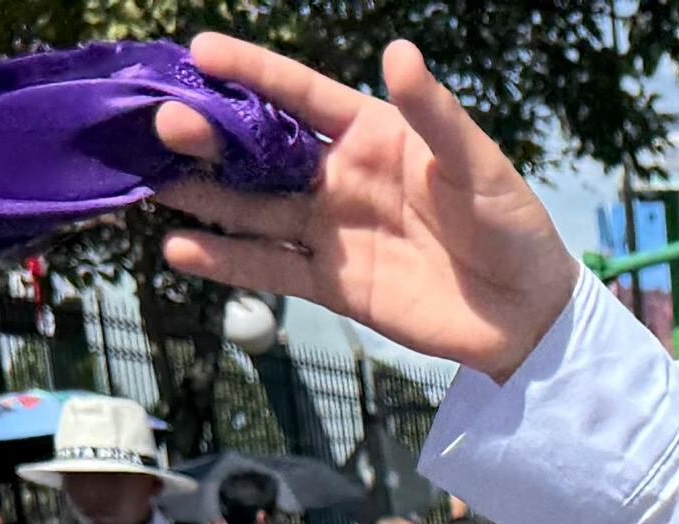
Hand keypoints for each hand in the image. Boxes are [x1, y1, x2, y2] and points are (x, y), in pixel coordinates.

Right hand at [156, 35, 577, 384]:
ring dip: (204, 194)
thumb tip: (399, 52)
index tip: (201, 52)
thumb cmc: (512, 227)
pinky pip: (270, 267)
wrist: (526, 316)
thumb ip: (436, 115)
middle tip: (167, 123)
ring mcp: (331, 229)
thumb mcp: (479, 167)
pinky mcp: (331, 283)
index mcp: (371, 133)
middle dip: (213, 135)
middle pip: (262, 150)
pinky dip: (226, 260)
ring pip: (254, 207)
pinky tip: (180, 249)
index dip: (252, 72)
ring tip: (152, 182)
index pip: (300, 94)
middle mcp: (340, 176)